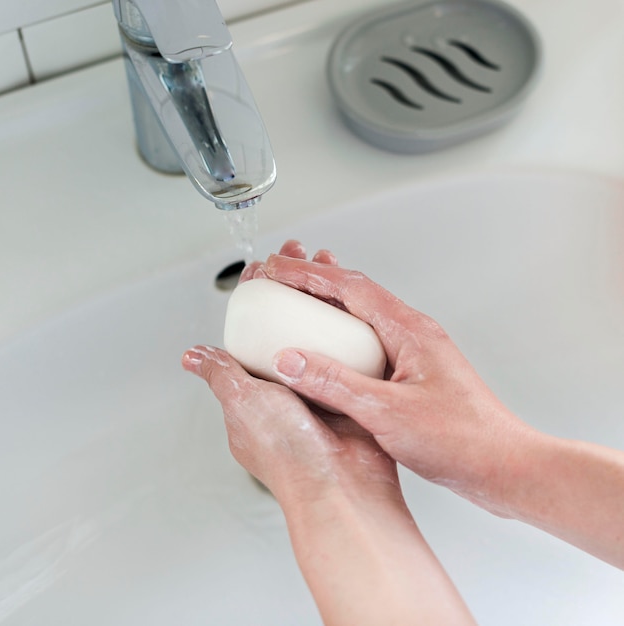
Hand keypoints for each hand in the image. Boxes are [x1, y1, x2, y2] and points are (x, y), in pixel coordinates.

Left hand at [182, 241, 401, 509]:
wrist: (342, 486)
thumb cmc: (290, 454)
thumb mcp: (242, 404)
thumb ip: (221, 374)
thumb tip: (194, 357)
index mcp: (256, 395)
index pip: (251, 334)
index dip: (257, 299)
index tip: (265, 271)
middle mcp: (288, 389)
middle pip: (287, 327)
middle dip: (293, 291)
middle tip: (302, 259)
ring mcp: (320, 388)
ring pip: (319, 335)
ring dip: (323, 302)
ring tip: (328, 270)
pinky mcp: (350, 390)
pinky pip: (349, 353)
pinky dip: (351, 329)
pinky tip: (355, 307)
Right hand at [259, 245, 535, 513]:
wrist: (503, 467)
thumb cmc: (463, 440)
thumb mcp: (388, 413)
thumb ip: (336, 384)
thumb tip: (291, 361)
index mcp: (409, 331)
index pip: (349, 288)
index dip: (308, 274)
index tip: (277, 268)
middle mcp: (412, 334)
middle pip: (355, 294)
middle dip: (313, 281)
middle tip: (279, 278)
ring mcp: (412, 354)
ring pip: (360, 319)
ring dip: (325, 309)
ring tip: (293, 307)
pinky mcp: (410, 376)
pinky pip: (367, 346)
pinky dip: (339, 340)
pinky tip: (324, 354)